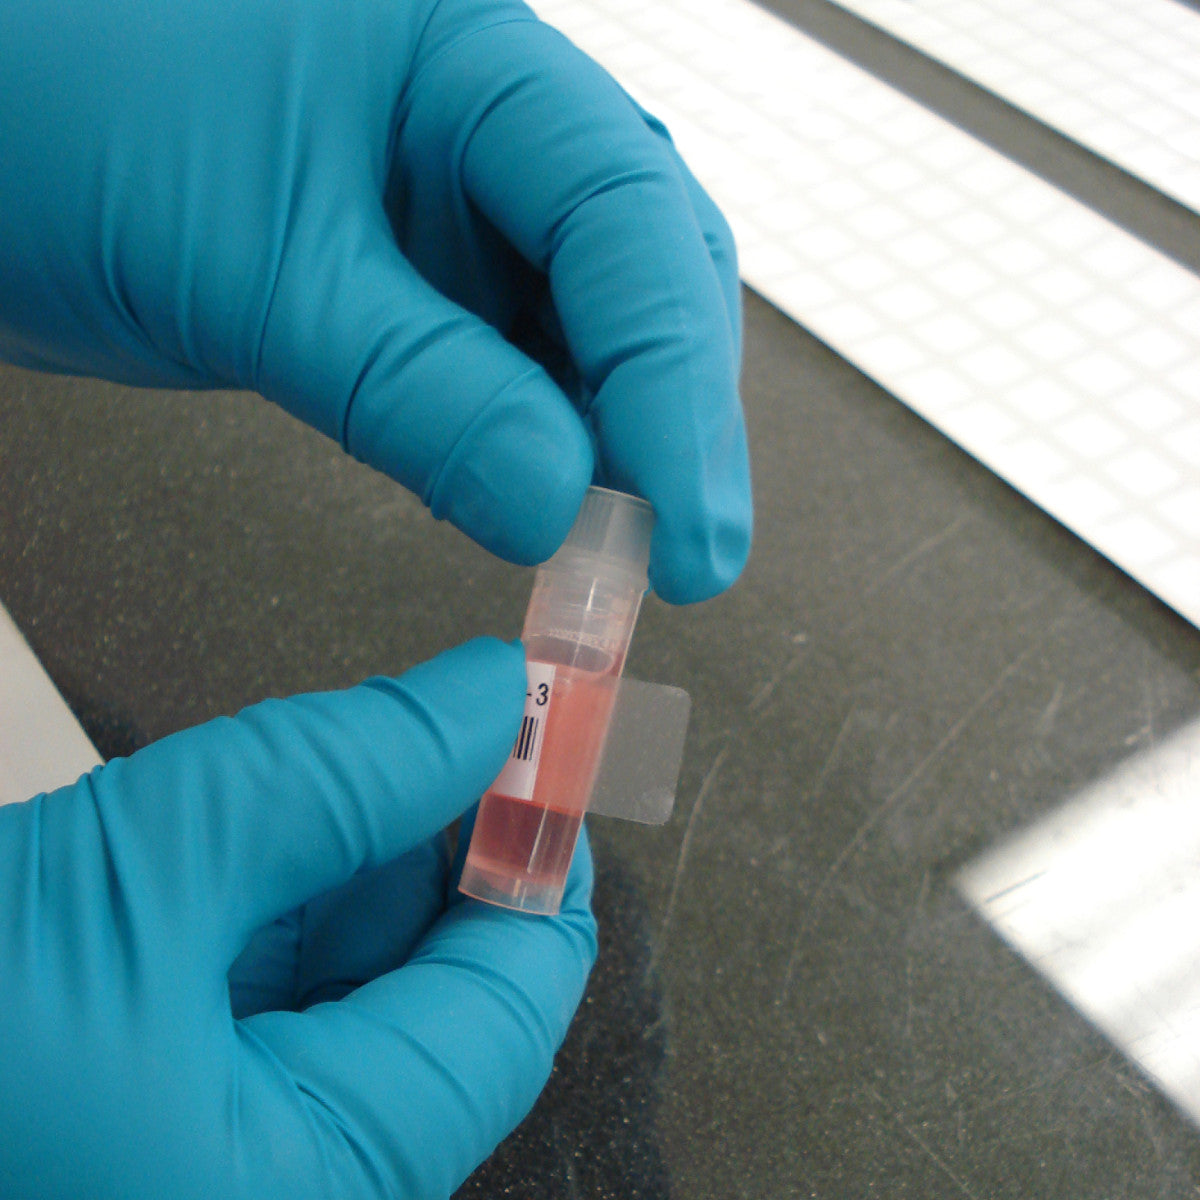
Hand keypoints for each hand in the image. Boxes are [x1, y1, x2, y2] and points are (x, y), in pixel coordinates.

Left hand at [0, 0, 750, 601]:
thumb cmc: (61, 117)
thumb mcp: (255, 271)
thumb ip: (419, 388)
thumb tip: (554, 499)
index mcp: (468, 61)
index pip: (625, 219)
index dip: (673, 380)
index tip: (685, 522)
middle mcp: (484, 132)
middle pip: (644, 275)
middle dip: (673, 421)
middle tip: (681, 554)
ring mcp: (454, 213)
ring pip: (591, 335)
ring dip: (619, 448)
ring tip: (623, 554)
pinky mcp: (418, 286)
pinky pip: (516, 372)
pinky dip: (542, 452)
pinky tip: (552, 508)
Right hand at [0, 639, 596, 1198]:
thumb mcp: (137, 866)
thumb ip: (339, 773)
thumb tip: (483, 705)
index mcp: (305, 1189)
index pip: (514, 1002)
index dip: (541, 854)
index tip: (543, 744)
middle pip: (439, 1001)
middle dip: (426, 856)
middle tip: (415, 737)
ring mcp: (221, 1170)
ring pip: (352, 1002)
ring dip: (341, 879)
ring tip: (290, 797)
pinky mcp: (166, 1136)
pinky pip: (270, 1019)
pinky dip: (268, 921)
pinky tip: (225, 860)